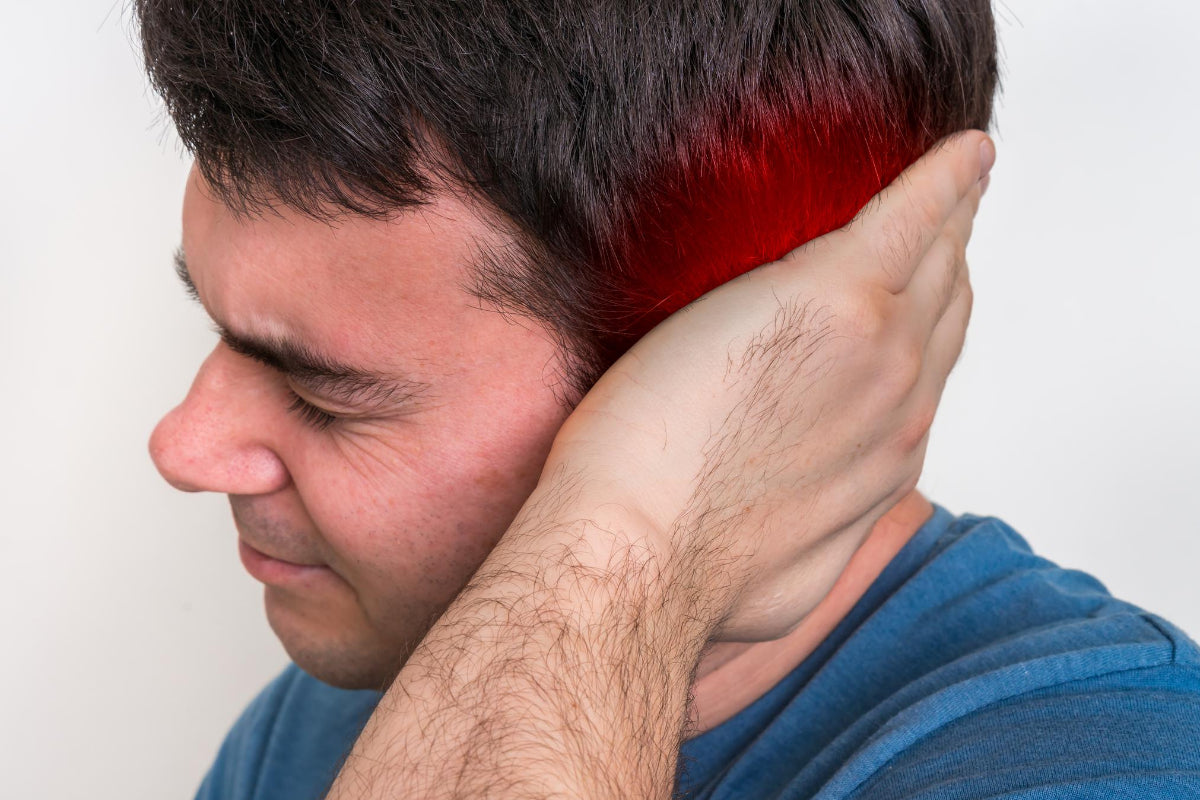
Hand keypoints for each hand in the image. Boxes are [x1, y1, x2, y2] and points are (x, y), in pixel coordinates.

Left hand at [540, 131, 993, 640]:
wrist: (638, 552)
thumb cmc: (678, 568)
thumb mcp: (776, 568)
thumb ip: (808, 526)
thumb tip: (793, 515)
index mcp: (879, 460)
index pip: (922, 372)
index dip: (929, 323)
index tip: (925, 291)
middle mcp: (898, 402)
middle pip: (945, 308)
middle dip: (952, 257)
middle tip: (949, 214)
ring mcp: (876, 348)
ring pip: (936, 259)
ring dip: (950, 212)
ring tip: (955, 178)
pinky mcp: (835, 295)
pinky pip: (911, 213)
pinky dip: (943, 178)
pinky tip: (960, 150)